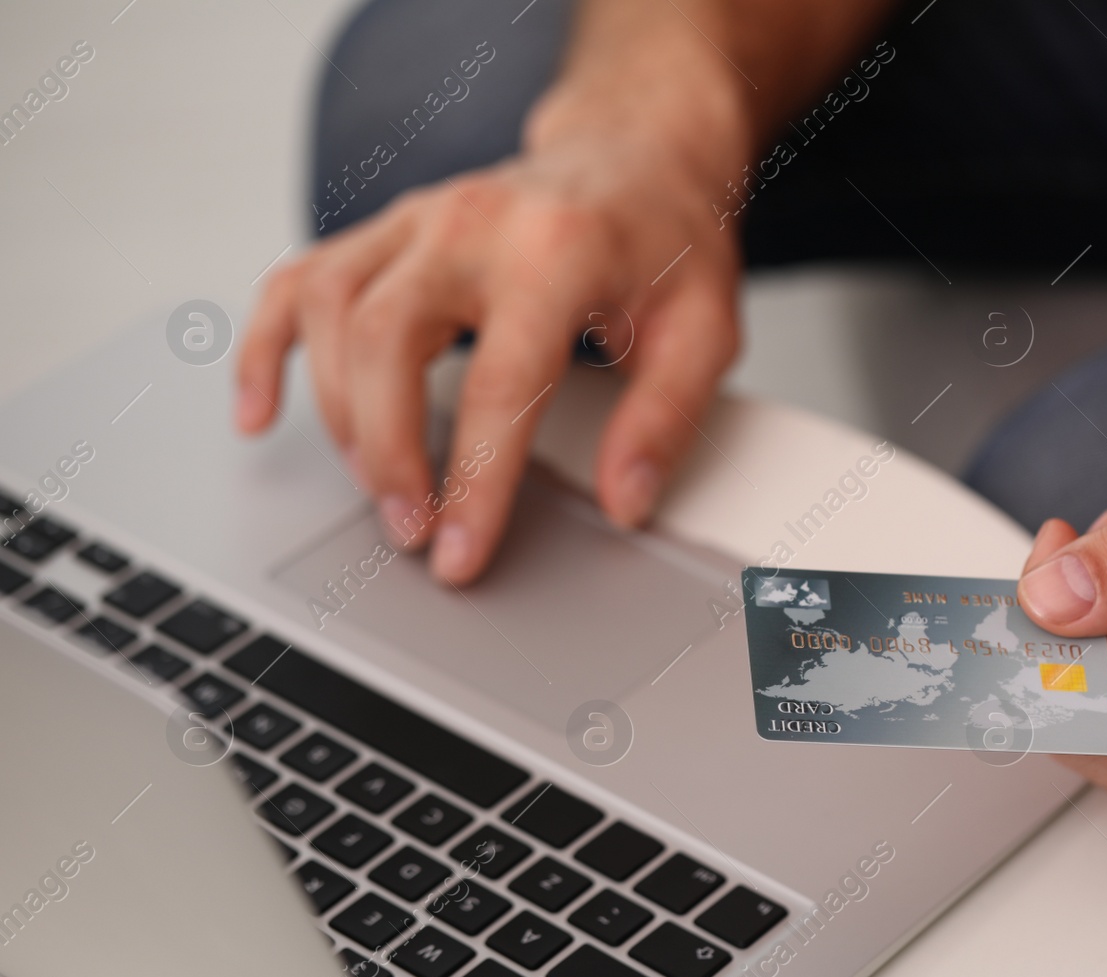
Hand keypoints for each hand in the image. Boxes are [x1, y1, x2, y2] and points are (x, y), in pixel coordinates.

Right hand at [235, 90, 744, 583]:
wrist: (636, 153)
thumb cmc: (668, 242)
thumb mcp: (705, 329)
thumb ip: (665, 418)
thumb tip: (623, 502)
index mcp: (557, 250)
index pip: (499, 383)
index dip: (474, 481)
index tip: (460, 553)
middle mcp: (471, 223)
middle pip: (384, 341)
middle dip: (387, 453)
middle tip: (411, 532)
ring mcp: (416, 220)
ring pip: (331, 312)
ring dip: (338, 416)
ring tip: (379, 491)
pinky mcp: (384, 231)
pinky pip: (295, 281)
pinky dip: (265, 349)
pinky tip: (262, 415)